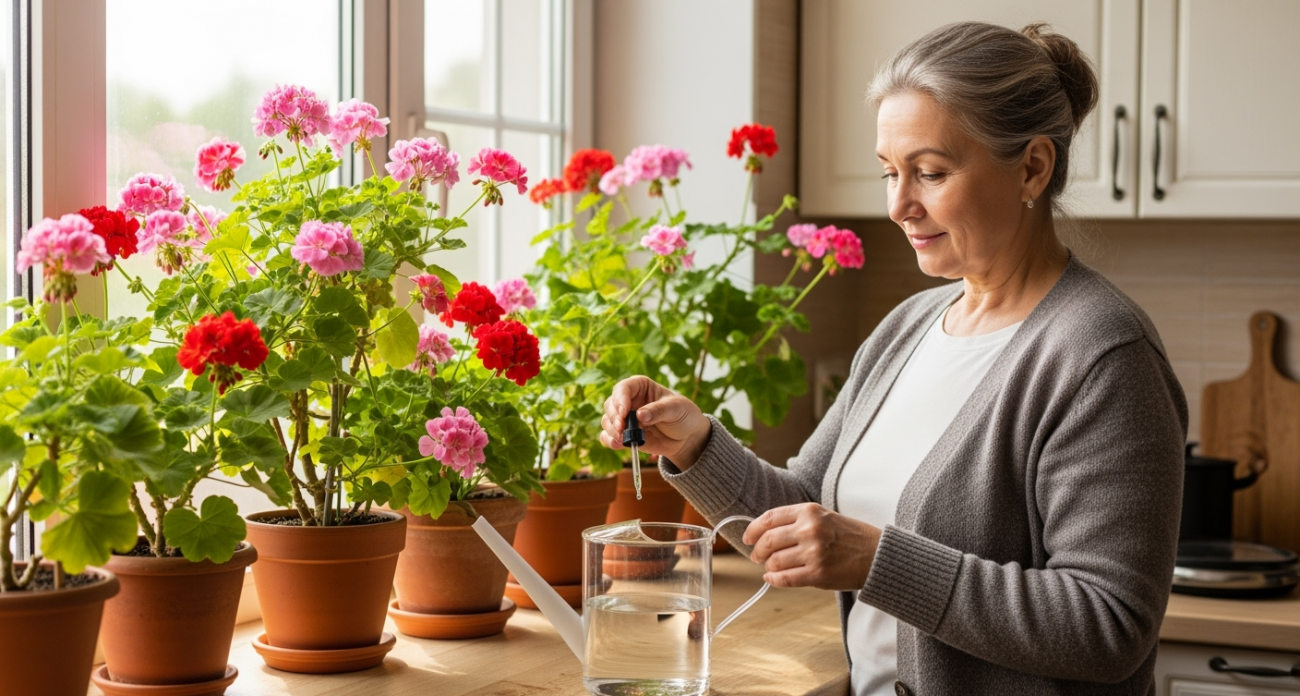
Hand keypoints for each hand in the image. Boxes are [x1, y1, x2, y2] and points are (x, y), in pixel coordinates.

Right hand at [600, 376, 711, 468]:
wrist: (687, 437)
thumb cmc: (683, 415)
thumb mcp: (676, 409)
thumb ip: (658, 411)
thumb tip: (640, 415)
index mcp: (641, 387)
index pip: (624, 388)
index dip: (620, 399)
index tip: (624, 412)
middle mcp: (629, 401)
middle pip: (611, 404)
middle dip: (614, 417)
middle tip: (622, 428)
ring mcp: (626, 419)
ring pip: (607, 420)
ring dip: (612, 430)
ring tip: (624, 438)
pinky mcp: (625, 434)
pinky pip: (608, 436)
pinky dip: (609, 440)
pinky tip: (619, 444)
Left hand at [743, 503, 880, 590]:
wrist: (877, 555)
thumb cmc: (850, 536)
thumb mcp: (824, 517)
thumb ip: (796, 521)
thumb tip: (764, 533)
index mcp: (809, 511)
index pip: (769, 518)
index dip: (753, 530)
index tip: (747, 538)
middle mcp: (810, 529)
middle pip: (768, 541)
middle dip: (757, 551)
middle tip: (757, 557)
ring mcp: (814, 552)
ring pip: (774, 562)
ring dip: (768, 567)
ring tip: (772, 568)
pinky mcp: (818, 574)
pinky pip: (785, 579)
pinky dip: (774, 580)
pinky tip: (773, 579)